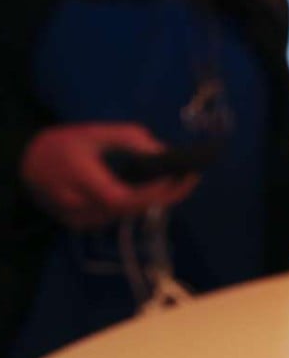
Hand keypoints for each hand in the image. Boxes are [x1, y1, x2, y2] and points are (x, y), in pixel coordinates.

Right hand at [20, 123, 198, 229]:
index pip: (124, 197)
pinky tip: (157, 191)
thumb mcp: (96, 132)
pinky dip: (140, 204)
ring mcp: (81, 221)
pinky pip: (120, 216)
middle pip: (132, 209)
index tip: (183, 175)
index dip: (155, 191)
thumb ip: (130, 139)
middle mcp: (81, 208)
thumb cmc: (64, 144)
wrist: (27, 164)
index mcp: (81, 181)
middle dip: (167, 195)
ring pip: (129, 215)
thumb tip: (163, 151)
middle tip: (192, 177)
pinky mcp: (84, 225)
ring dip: (156, 200)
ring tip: (180, 181)